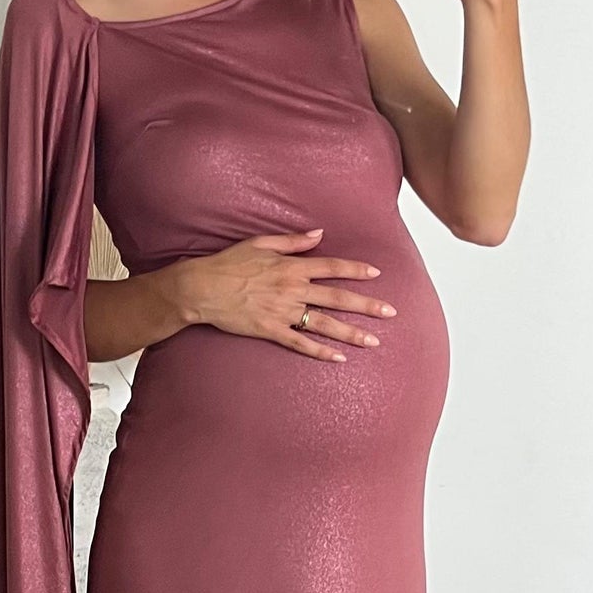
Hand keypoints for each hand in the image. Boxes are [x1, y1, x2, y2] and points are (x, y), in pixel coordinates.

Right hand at [169, 229, 397, 362]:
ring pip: (324, 324)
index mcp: (291, 267)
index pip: (331, 267)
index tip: (377, 274)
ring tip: (373, 340)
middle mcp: (292, 289)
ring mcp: (283, 312)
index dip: (356, 270)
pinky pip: (300, 342)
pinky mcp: (270, 330)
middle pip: (337, 298)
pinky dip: (320, 351)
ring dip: (351, 332)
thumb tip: (317, 234)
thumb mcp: (259, 243)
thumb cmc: (227, 263)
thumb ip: (292, 241)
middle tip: (391, 313)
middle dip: (366, 305)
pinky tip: (339, 358)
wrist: (201, 288)